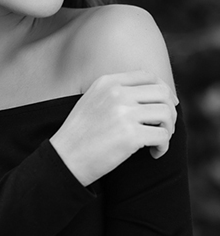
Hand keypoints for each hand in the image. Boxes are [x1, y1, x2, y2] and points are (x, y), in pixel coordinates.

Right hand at [50, 70, 177, 185]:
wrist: (64, 159)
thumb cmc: (80, 135)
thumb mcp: (92, 101)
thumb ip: (115, 92)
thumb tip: (154, 94)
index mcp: (107, 82)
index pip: (148, 76)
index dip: (163, 90)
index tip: (167, 105)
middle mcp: (116, 93)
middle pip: (162, 93)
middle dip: (170, 111)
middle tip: (165, 127)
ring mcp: (123, 113)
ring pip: (166, 113)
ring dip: (168, 129)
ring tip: (159, 141)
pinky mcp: (130, 136)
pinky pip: (162, 136)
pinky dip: (163, 146)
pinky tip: (154, 153)